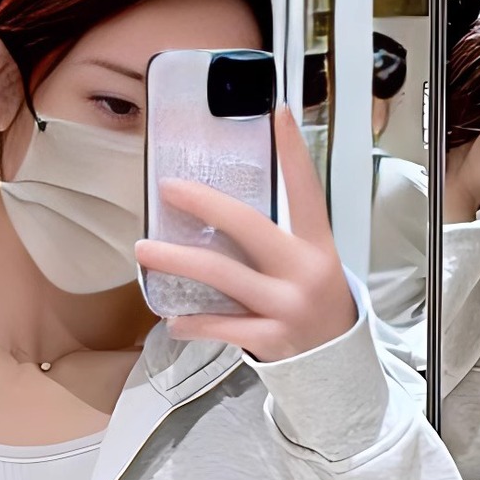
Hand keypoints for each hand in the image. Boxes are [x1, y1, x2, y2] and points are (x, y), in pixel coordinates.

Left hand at [135, 106, 357, 361]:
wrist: (335, 366)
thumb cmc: (316, 307)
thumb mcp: (313, 266)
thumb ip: (281, 239)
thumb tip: (224, 211)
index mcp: (317, 247)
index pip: (306, 191)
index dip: (293, 152)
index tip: (278, 113)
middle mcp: (302, 272)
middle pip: (248, 226)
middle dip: (204, 204)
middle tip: (168, 189)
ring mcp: (285, 306)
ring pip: (222, 275)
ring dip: (177, 261)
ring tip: (145, 251)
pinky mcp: (269, 338)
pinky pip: (220, 326)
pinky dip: (192, 323)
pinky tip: (171, 320)